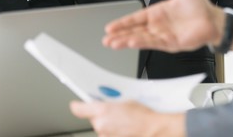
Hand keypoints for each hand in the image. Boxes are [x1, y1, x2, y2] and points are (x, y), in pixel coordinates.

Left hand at [70, 100, 184, 136]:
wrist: (155, 130)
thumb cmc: (144, 115)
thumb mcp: (125, 99)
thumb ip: (109, 101)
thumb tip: (102, 100)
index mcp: (103, 111)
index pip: (78, 108)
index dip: (78, 105)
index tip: (77, 103)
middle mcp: (101, 126)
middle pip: (92, 118)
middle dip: (99, 114)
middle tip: (111, 111)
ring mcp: (105, 136)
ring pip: (100, 128)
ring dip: (107, 125)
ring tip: (122, 122)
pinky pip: (107, 135)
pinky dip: (112, 132)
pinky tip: (123, 129)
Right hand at [104, 0, 223, 51]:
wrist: (214, 19)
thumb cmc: (198, 5)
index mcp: (157, 12)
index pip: (136, 18)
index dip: (122, 22)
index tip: (110, 27)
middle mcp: (158, 25)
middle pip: (134, 31)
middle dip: (120, 35)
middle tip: (106, 39)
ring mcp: (164, 35)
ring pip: (141, 39)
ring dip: (127, 41)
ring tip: (114, 44)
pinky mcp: (172, 43)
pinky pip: (155, 43)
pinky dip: (143, 43)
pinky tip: (133, 42)